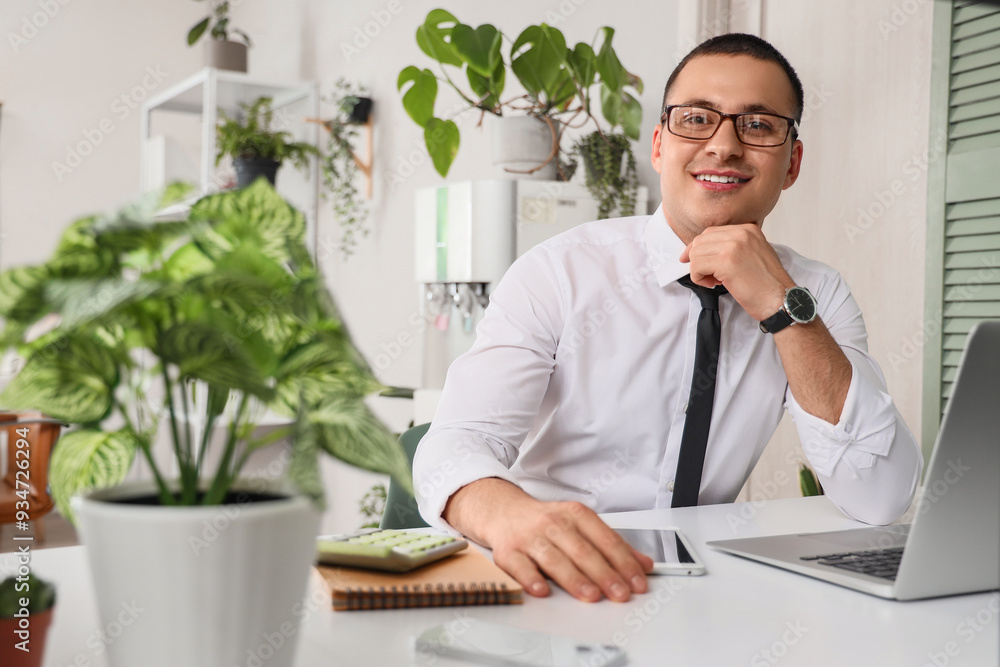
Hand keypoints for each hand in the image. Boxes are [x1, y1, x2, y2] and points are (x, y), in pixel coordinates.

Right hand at [443, 478, 653, 601]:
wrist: (502, 511)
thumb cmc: (545, 522)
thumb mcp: (580, 525)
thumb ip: (612, 545)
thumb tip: (644, 564)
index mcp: (575, 514)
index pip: (605, 539)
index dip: (624, 561)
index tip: (637, 581)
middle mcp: (553, 523)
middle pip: (582, 550)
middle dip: (604, 573)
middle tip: (620, 593)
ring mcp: (529, 537)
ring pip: (554, 558)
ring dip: (574, 578)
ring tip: (591, 595)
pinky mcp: (508, 551)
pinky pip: (520, 566)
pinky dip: (531, 579)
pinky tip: (542, 591)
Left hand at [678, 223, 792, 320]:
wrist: (780, 299)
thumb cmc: (767, 284)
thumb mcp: (754, 254)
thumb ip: (734, 247)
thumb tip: (707, 250)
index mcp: (748, 229)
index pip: (711, 232)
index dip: (698, 247)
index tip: (690, 258)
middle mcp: (741, 233)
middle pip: (701, 241)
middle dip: (696, 259)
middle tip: (705, 275)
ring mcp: (734, 246)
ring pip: (696, 253)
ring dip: (699, 271)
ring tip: (713, 281)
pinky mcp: (726, 261)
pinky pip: (697, 266)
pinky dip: (699, 278)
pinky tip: (713, 284)